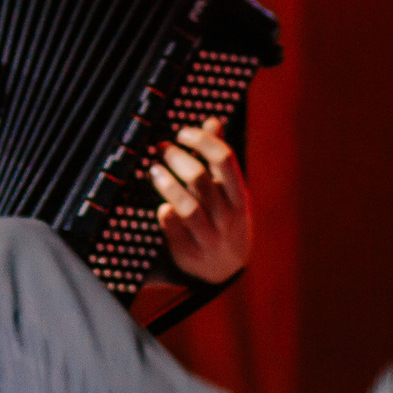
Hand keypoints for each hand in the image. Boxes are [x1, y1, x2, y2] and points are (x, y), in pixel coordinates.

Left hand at [152, 118, 252, 282]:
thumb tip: (212, 120)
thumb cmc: (223, 220)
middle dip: (177, 158)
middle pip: (200, 178)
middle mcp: (227, 216)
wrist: (225, 272)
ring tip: (153, 170)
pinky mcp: (189, 253)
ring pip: (186, 206)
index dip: (201, 140)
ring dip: (166, 184)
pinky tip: (161, 208)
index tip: (183, 132)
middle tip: (162, 149)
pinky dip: (165, 216)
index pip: (224, 159)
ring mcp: (209, 237)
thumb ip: (219, 158)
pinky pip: (174, 230)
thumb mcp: (229, 191)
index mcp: (238, 196)